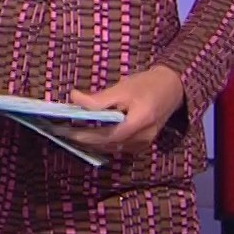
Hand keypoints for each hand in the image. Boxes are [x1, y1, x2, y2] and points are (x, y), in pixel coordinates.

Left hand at [63, 66, 186, 156]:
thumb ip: (99, 98)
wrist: (172, 89)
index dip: (85, 135)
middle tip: (61, 133)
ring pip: (111, 148)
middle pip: (107, 145)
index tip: (65, 131)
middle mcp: (142, 138)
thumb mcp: (122, 88)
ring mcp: (143, 144)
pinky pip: (118, 147)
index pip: (108, 135)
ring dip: (91, 143)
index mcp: (140, 122)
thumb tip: (74, 98)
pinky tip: (88, 136)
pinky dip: (101, 142)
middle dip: (83, 140)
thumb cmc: (146, 85)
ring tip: (69, 134)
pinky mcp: (141, 144)